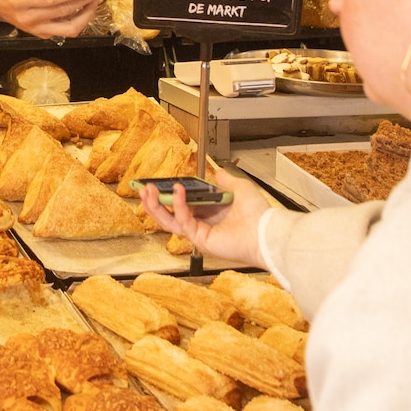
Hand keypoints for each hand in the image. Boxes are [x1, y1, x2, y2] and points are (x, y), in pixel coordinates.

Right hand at [137, 180, 267, 266]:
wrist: (266, 231)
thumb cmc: (258, 215)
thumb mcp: (240, 188)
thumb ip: (226, 180)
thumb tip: (217, 172)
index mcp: (208, 213)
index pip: (181, 204)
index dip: (168, 194)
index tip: (157, 183)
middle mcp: (201, 223)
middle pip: (168, 215)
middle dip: (153, 202)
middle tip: (143, 188)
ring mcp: (199, 233)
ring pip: (169, 222)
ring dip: (155, 206)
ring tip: (147, 191)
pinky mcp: (201, 239)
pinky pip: (183, 221)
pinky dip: (178, 205)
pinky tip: (177, 191)